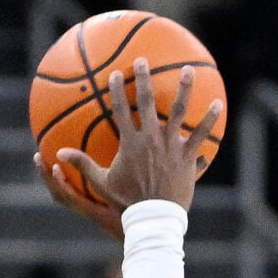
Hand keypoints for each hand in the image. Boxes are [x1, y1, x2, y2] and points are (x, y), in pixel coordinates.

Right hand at [41, 62, 223, 231]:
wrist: (154, 218)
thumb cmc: (127, 202)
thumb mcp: (102, 183)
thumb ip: (82, 164)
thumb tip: (57, 154)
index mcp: (129, 142)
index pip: (120, 108)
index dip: (117, 89)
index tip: (117, 73)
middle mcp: (150, 138)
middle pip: (147, 102)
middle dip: (144, 78)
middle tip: (143, 60)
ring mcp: (171, 146)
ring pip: (179, 111)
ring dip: (184, 88)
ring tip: (189, 70)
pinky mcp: (187, 156)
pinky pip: (201, 134)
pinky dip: (210, 119)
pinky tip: (219, 103)